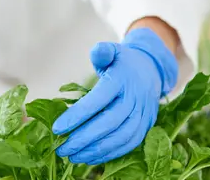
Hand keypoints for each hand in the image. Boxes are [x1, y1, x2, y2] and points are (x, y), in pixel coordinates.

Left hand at [52, 27, 178, 164]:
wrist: (151, 70)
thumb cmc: (122, 62)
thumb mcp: (112, 51)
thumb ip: (102, 52)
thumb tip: (97, 53)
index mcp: (121, 80)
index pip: (97, 100)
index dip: (77, 116)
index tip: (58, 128)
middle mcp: (133, 99)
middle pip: (108, 123)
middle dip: (83, 138)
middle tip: (62, 147)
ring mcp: (142, 114)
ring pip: (120, 137)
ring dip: (96, 150)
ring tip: (73, 156)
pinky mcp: (146, 126)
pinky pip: (129, 144)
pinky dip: (110, 154)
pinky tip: (91, 158)